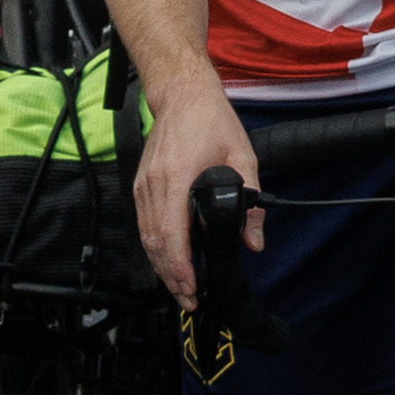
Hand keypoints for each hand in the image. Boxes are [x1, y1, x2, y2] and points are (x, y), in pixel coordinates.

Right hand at [128, 69, 257, 289]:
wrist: (182, 94)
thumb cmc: (212, 121)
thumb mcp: (244, 158)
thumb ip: (251, 204)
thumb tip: (254, 242)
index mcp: (177, 176)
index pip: (172, 232)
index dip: (179, 265)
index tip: (192, 286)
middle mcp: (154, 184)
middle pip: (155, 242)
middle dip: (171, 276)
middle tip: (189, 300)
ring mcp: (143, 184)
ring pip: (146, 236)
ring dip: (161, 266)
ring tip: (180, 288)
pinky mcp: (140, 184)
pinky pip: (144, 224)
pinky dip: (155, 248)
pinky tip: (168, 262)